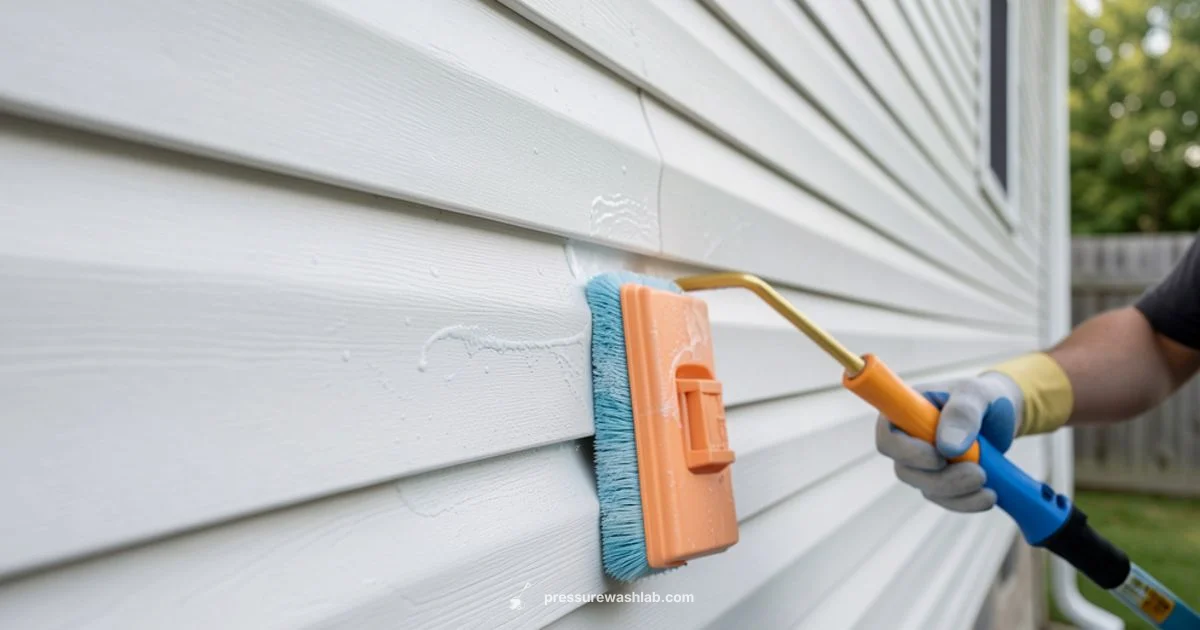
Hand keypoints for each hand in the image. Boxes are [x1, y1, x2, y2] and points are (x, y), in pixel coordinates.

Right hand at [874, 373, 1022, 511]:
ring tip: (989, 483)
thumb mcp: (976, 394)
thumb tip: (948, 447)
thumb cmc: (983, 396)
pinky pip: (945, 499)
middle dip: (942, 479)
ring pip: (927, 488)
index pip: (887, 438)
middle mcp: (907, 439)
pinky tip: (988, 495)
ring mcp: (922, 463)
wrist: (1004, 415)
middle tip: (979, 474)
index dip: (906, 453)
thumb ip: (962, 413)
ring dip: (958, 492)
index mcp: (905, 412)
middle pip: (906, 471)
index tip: (939, 457)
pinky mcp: (939, 480)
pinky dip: (967, 502)